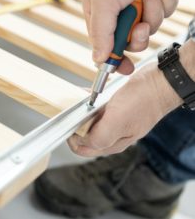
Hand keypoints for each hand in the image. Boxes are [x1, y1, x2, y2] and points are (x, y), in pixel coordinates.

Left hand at [68, 61, 182, 156]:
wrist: (160, 83)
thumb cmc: (144, 101)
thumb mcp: (118, 122)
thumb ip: (99, 137)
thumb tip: (80, 141)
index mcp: (112, 143)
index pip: (83, 149)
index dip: (72, 138)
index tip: (70, 123)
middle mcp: (112, 134)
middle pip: (83, 135)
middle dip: (75, 124)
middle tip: (74, 111)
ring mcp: (113, 121)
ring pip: (88, 121)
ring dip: (80, 112)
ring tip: (79, 102)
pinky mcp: (115, 109)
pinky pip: (95, 109)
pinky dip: (88, 103)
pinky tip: (86, 95)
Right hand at [84, 0, 180, 73]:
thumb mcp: (104, 1)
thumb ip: (101, 33)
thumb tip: (98, 59)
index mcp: (100, 15)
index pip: (105, 46)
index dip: (115, 59)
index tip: (124, 69)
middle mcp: (119, 14)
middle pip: (131, 42)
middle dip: (139, 35)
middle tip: (141, 25)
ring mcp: (140, 6)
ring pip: (152, 27)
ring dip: (154, 10)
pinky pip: (167, 12)